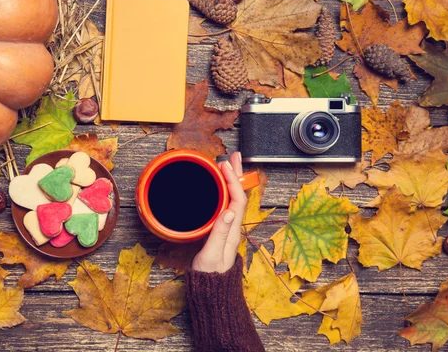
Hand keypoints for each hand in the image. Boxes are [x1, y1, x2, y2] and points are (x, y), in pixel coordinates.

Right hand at [191, 152, 246, 272]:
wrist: (210, 291)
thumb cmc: (210, 276)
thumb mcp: (211, 256)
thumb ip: (218, 234)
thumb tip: (228, 212)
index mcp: (232, 231)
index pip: (237, 200)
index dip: (232, 181)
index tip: (225, 166)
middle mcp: (232, 227)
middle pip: (238, 195)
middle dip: (237, 174)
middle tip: (234, 156)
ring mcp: (226, 228)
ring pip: (232, 199)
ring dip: (231, 180)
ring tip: (228, 164)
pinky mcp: (219, 230)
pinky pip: (224, 204)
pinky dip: (223, 191)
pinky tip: (218, 186)